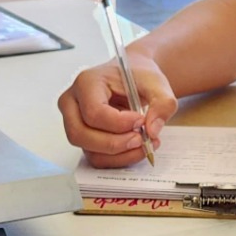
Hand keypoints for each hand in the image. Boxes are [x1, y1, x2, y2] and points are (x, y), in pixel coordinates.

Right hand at [57, 53, 178, 167]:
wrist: (133, 78)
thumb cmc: (138, 76)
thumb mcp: (156, 82)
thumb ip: (162, 103)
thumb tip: (152, 131)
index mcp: (86, 82)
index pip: (94, 111)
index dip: (119, 123)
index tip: (141, 120)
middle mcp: (72, 103)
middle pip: (81, 134)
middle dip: (115, 144)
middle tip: (142, 139)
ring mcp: (74, 122)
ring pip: (89, 151)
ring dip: (120, 155)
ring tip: (145, 144)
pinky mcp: (84, 137)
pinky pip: (96, 157)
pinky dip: (119, 159)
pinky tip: (136, 148)